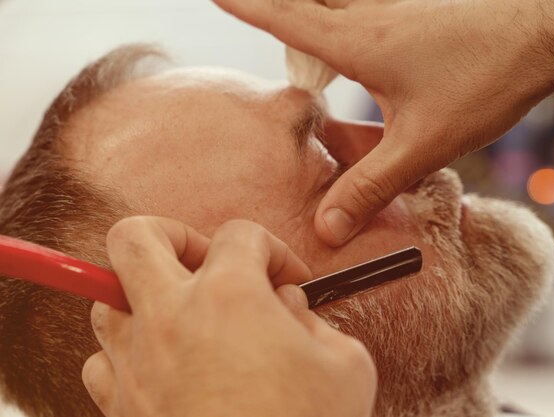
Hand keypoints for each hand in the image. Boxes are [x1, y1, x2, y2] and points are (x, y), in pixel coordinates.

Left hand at [82, 217, 376, 416]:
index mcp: (230, 294)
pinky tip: (161, 368)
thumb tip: (288, 309)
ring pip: (105, 300)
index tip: (288, 282)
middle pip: (135, 237)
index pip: (240, 234)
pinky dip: (126, 356)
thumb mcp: (346, 365)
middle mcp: (172, 316)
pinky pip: (101, 362)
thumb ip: (315, 322)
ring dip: (142, 299)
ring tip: (183, 318)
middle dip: (170, 235)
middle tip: (202, 260)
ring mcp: (136, 361)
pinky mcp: (119, 407)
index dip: (272, 250)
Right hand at [212, 0, 553, 245]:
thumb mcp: (423, 144)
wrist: (548, 34)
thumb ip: (371, 186)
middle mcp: (370, 12)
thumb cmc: (485, 80)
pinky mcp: (419, 4)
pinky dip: (352, 13)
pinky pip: (369, 3)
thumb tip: (327, 224)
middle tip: (264, 19)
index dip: (247, 7)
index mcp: (358, 40)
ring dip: (318, 10)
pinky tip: (372, 39)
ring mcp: (396, 2)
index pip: (285, 17)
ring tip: (314, 48)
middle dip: (278, 7)